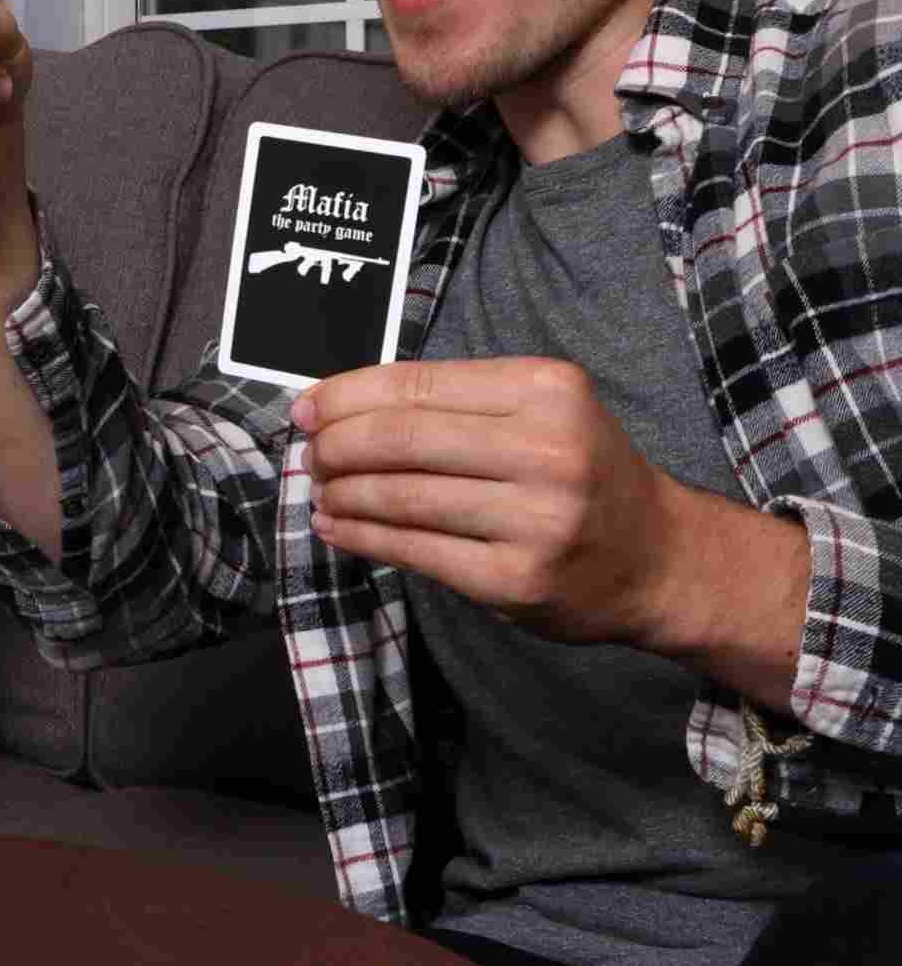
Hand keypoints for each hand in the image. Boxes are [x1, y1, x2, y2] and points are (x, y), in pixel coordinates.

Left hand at [294, 356, 681, 646]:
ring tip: (320, 490)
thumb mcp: (540, 410)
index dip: (345, 396)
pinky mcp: (516, 580)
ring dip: (341, 493)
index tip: (305, 408)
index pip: (416, 385)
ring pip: (400, 496)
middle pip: (400, 439)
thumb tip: (339, 405)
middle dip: (335, 446)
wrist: (660, 557)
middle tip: (309, 454)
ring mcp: (535, 520)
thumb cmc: (583, 473)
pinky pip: (414, 551)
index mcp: (547, 390)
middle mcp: (547, 450)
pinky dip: (361, 536)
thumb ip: (453, 402)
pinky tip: (338, 527)